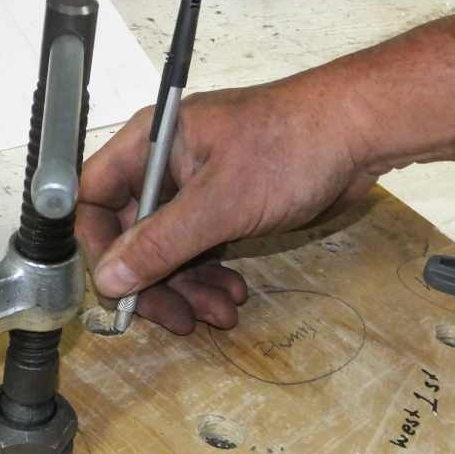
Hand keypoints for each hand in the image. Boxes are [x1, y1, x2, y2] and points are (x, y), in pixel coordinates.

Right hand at [77, 71, 376, 333]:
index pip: (95, 200)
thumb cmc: (290, 148)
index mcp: (149, 145)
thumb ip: (160, 244)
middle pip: (132, 235)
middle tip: (177, 319)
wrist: (359, 134)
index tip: (119, 288)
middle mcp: (164, 167)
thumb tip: (107, 281)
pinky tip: (233, 295)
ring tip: (219, 313)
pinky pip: (199, 251)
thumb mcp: (219, 203)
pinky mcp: (223, 208)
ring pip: (168, 251)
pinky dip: (211, 277)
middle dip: (154, 281)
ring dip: (188, 287)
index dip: (98, 247)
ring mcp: (194, 189)